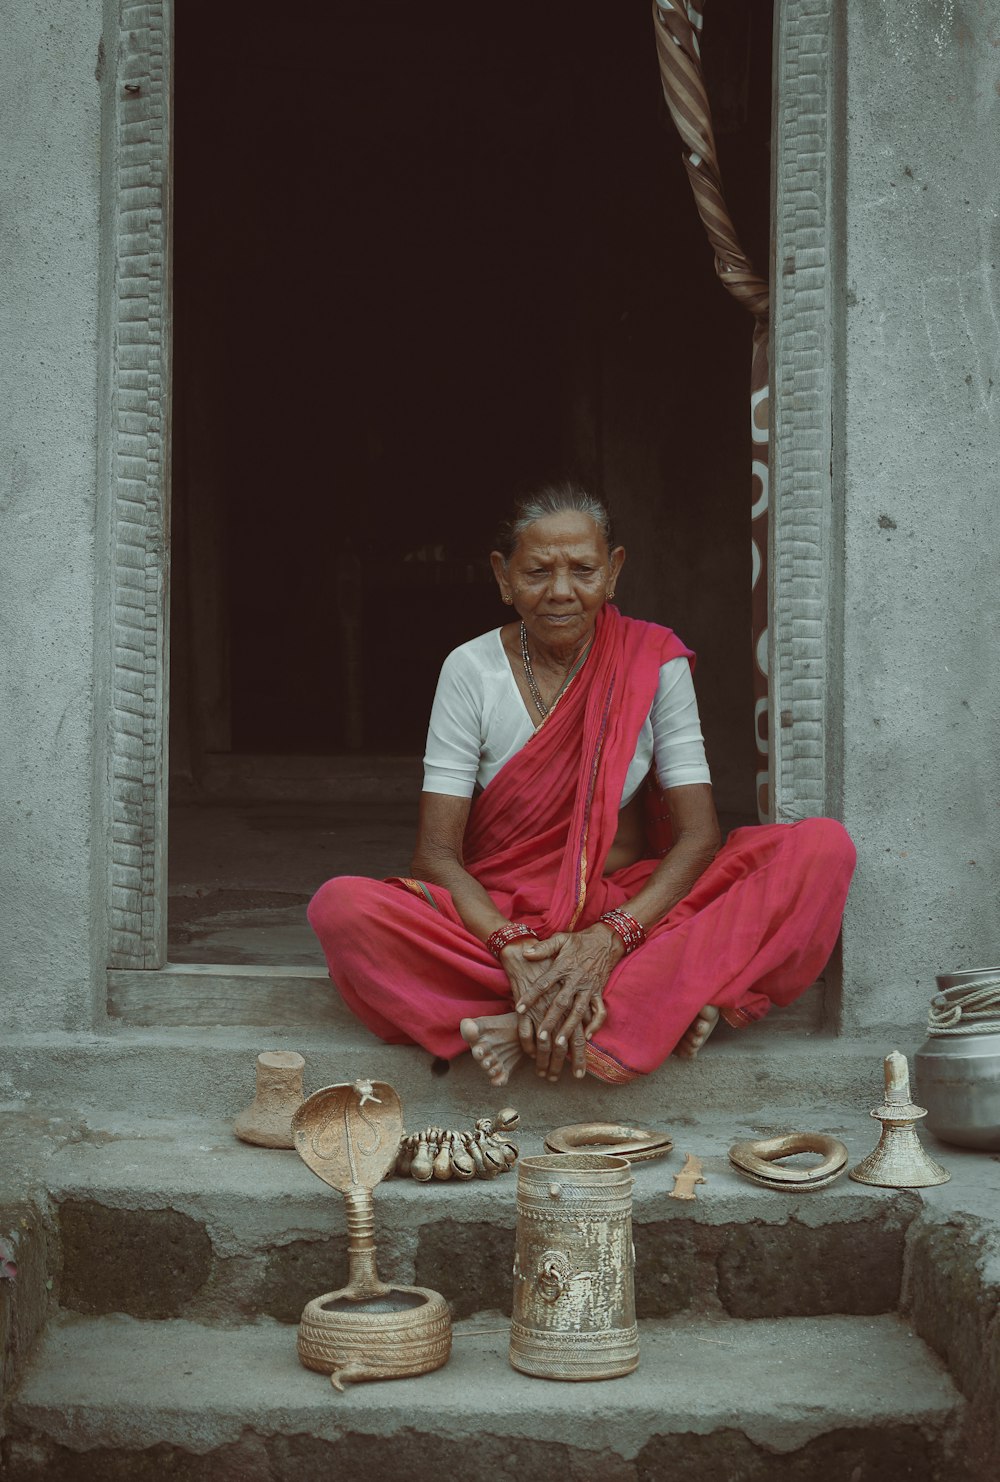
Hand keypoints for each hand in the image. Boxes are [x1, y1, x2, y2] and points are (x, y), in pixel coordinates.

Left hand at [514, 927, 621, 1079]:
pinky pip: (599, 1011)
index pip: (544, 983)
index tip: (519, 1009)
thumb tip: (525, 953)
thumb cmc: (579, 941)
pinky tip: (587, 1037)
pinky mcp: (599, 993)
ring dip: (570, 1028)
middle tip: (540, 1037)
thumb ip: (543, 947)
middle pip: (562, 1003)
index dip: (531, 996)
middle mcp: (576, 980)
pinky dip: (595, 1025)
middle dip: (551, 1021)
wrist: (606, 940)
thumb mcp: (561, 939)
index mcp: (563, 966)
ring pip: (579, 1011)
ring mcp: (589, 988)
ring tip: (560, 1044)